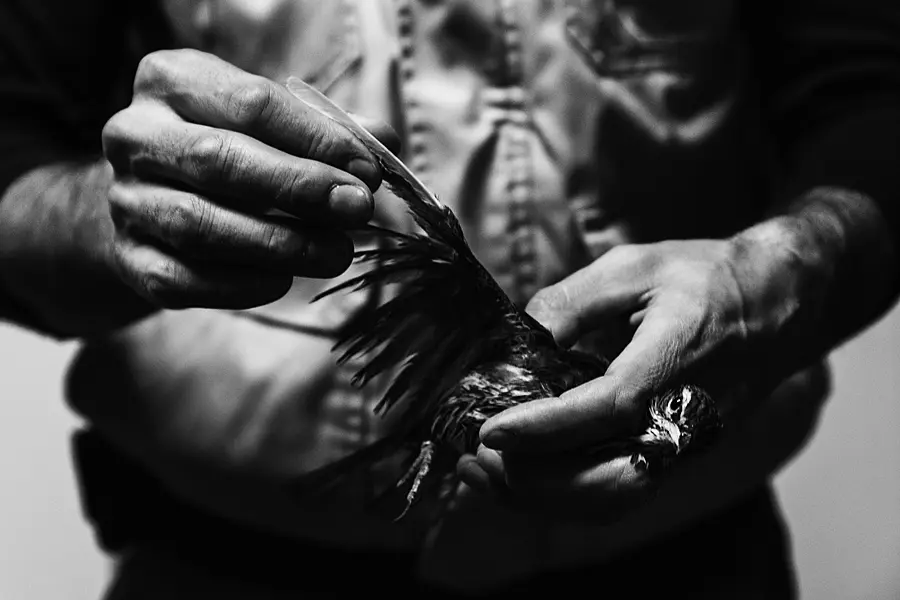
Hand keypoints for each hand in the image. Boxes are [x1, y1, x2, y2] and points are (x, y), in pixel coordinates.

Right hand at [102, 49, 398, 308]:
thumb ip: (327, 129)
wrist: (152, 199)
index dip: (316, 139)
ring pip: (200, 225)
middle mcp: (135, 135)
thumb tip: (384, 144)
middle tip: (357, 210)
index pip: (251, 102)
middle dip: (299, 188)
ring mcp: (125, 199)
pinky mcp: (130, 258)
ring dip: (279, 244)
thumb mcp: (271, 122)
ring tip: (335, 253)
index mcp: (171, 81)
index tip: (367, 170)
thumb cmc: (229, 148)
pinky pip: (185, 278)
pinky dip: (242, 284)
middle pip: (218, 160)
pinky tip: (284, 280)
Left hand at [458, 235, 827, 525]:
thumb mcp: (635, 266)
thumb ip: (572, 300)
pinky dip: (567, 497)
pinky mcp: (679, 454)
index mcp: (679, 356)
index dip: (546, 426)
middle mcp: (687, 415)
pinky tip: (523, 479)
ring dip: (544, 498)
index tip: (490, 430)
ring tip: (482, 475)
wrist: (779, 304)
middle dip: (535, 480)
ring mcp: (687, 443)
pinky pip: (621, 492)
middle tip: (474, 458)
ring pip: (614, 498)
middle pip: (611, 478)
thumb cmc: (705, 276)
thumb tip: (518, 339)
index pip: (610, 406)